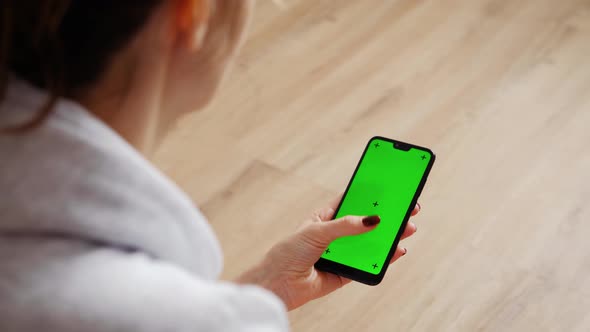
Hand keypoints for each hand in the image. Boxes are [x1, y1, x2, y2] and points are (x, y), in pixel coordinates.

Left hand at [235, 195, 419, 310]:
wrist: (278, 284)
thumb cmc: (289, 252)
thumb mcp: (317, 231)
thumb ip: (346, 226)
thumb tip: (373, 220)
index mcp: (325, 217)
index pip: (352, 200)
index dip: (371, 193)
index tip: (391, 185)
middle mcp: (336, 234)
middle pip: (366, 222)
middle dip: (388, 215)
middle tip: (409, 208)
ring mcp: (342, 253)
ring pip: (371, 243)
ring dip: (390, 236)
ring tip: (408, 228)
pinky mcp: (347, 272)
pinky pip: (369, 264)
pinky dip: (384, 258)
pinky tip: (397, 250)